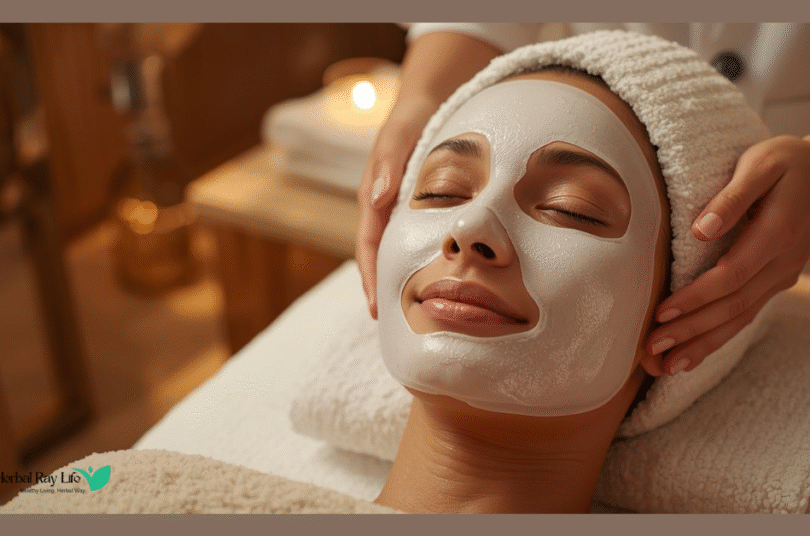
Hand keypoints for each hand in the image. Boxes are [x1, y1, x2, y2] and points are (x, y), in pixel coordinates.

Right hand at [356, 96, 440, 318]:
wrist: (430, 98)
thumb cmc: (413, 116)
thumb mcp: (399, 134)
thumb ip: (388, 163)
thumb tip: (377, 200)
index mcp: (374, 197)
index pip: (368, 247)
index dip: (372, 280)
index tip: (377, 310)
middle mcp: (383, 207)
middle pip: (381, 258)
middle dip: (385, 292)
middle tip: (398, 328)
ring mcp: (399, 209)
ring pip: (398, 252)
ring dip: (403, 281)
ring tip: (417, 317)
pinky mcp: (417, 208)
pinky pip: (415, 240)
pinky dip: (421, 262)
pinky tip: (440, 281)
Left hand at [641, 135, 809, 376]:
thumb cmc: (790, 163)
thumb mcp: (761, 164)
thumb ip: (732, 198)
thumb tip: (701, 231)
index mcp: (778, 234)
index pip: (731, 275)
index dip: (696, 297)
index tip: (662, 312)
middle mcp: (782, 264)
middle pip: (733, 306)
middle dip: (691, 330)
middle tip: (651, 347)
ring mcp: (781, 277)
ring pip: (740, 318)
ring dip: (703, 344)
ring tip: (667, 366)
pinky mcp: (775, 282)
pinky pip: (745, 315)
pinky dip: (719, 337)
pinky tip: (692, 355)